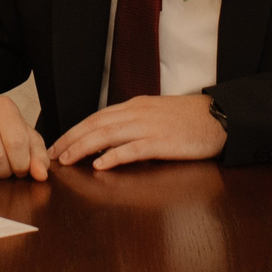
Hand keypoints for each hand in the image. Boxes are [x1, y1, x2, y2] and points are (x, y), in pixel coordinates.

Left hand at [49, 94, 225, 168]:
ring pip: (107, 135)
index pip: (96, 117)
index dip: (74, 131)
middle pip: (95, 124)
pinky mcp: (162, 142)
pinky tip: (100, 164)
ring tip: (66, 160)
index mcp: (134, 107)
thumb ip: (133, 123)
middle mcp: (137, 113)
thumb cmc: (189, 119)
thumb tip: (109, 138)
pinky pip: (133, 149)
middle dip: (70, 139)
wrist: (219, 116)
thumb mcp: (155, 115)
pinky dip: (114, 156)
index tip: (57, 144)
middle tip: (52, 154)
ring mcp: (149, 127)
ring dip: (83, 147)